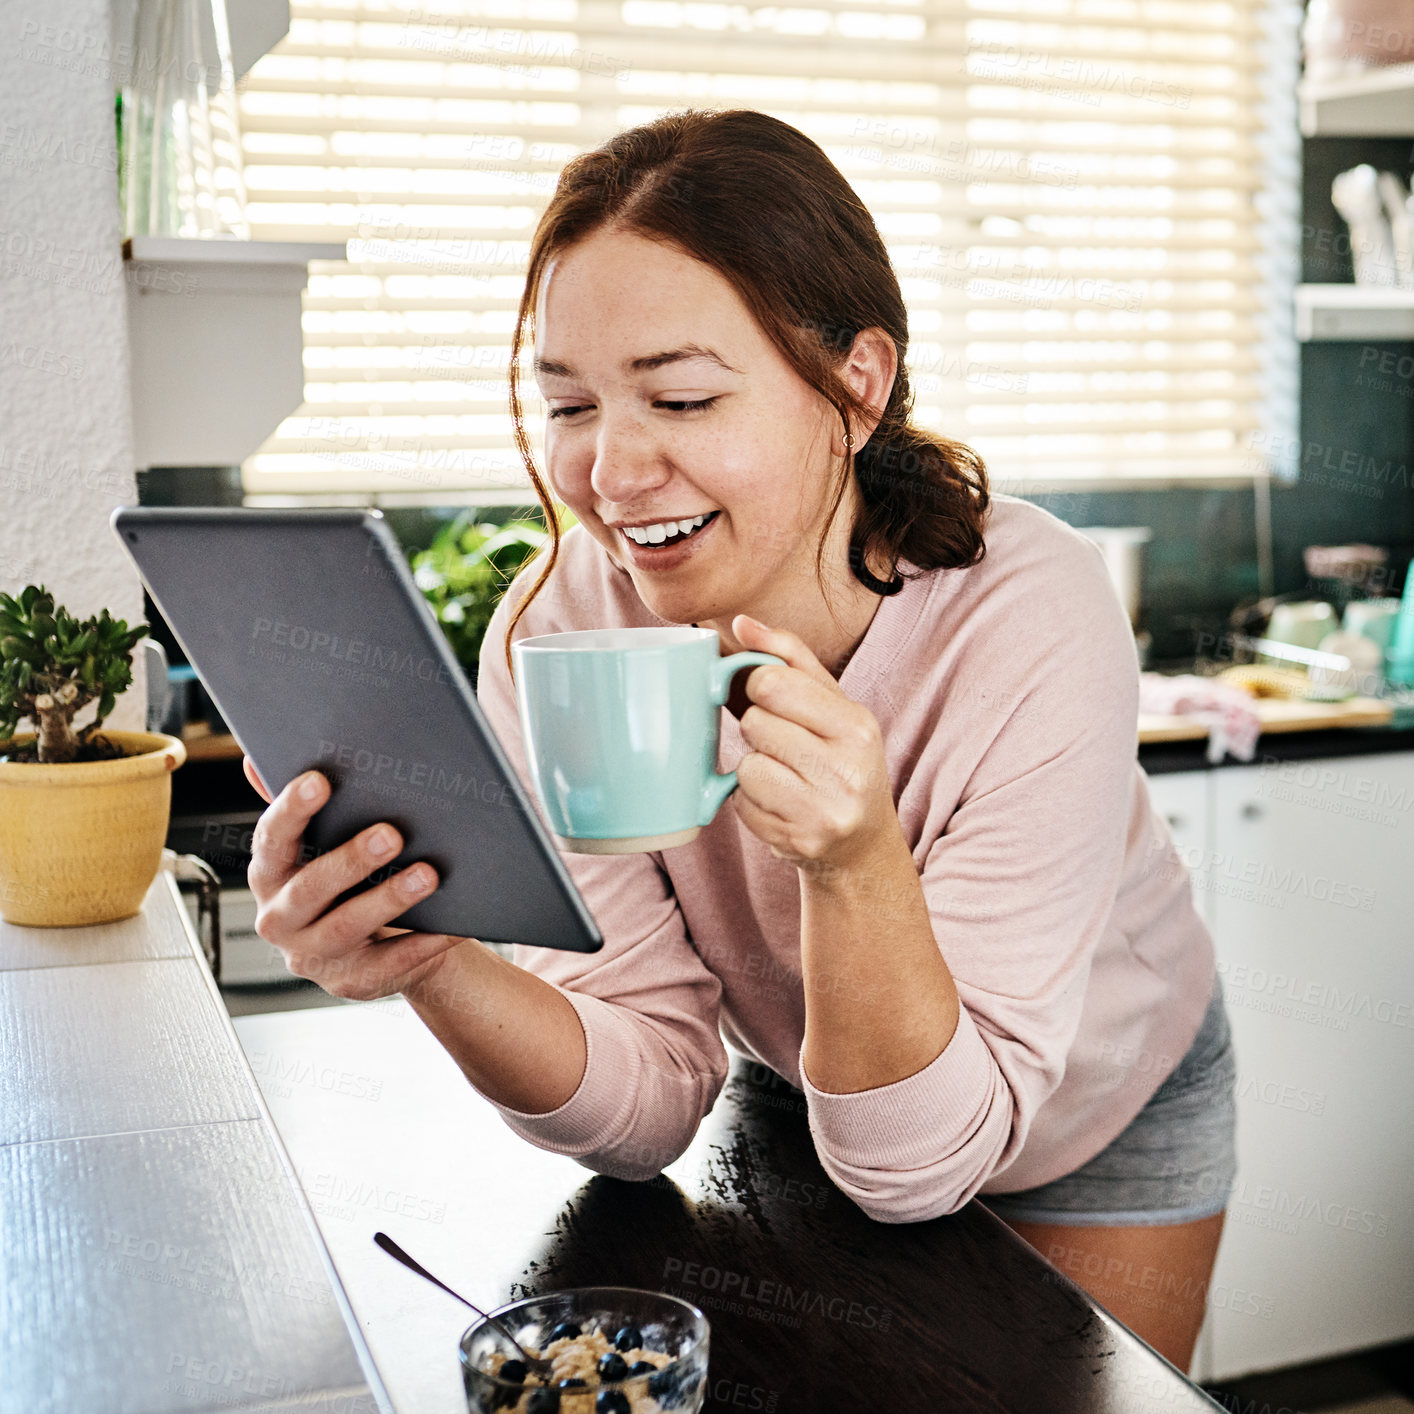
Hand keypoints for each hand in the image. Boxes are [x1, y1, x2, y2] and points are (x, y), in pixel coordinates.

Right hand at [242, 756, 467, 1000]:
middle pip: (310, 889)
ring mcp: (313, 954)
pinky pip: (389, 963)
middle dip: (350, 860)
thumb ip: (298, 807)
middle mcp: (280, 918)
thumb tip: (256, 761)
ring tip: (428, 874)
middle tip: (391, 834)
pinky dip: (422, 942)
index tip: (319, 780)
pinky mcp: (351, 982)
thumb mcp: (322, 843)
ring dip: (388, 899)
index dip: (291, 810)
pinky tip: (450, 923)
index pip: (271, 840)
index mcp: (270, 874)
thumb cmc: (350, 878)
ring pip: (347, 927)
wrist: (376, 943)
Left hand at [728, 615, 900, 873]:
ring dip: (754, 769)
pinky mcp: (797, 842)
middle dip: (760, 730)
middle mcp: (847, 771)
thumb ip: (789, 657)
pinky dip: (751, 802)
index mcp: (858, 726)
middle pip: (755, 724)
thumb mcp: (833, 704)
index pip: (773, 683)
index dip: (760, 687)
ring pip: (746, 767)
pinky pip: (741, 805)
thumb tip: (742, 623)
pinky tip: (780, 804)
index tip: (773, 699)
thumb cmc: (842, 761)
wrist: (862, 843)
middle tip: (785, 745)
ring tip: (785, 777)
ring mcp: (823, 812)